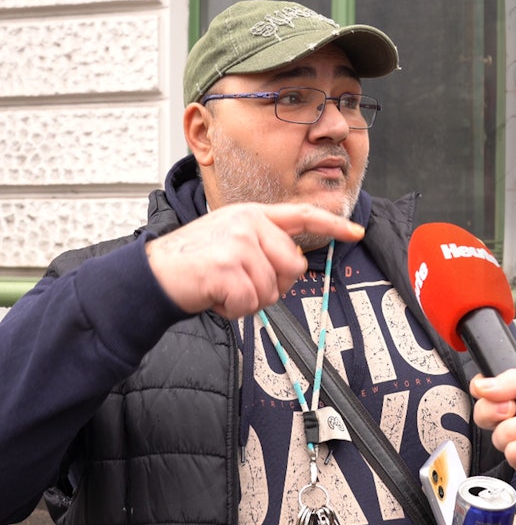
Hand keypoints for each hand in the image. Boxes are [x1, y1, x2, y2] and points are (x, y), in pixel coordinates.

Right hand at [145, 202, 363, 317]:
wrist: (151, 275)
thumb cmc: (194, 263)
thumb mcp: (231, 240)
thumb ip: (264, 244)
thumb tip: (295, 261)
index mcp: (252, 215)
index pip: (301, 215)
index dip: (333, 224)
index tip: (355, 232)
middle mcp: (248, 223)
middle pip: (294, 267)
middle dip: (273, 286)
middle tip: (243, 285)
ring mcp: (237, 242)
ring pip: (272, 289)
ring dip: (250, 301)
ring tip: (224, 289)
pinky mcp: (227, 266)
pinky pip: (251, 303)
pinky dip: (235, 310)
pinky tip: (216, 297)